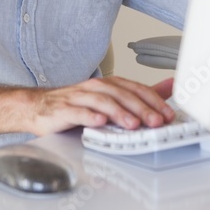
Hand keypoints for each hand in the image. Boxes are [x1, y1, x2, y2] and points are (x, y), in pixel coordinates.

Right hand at [25, 76, 174, 135]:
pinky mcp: (63, 109)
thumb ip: (140, 95)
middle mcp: (95, 88)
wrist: (39, 107)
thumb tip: (170, 85)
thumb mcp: (110, 98)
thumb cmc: (76, 104)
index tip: (167, 114)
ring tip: (132, 124)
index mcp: (108, 85)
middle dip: (141, 109)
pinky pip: (77, 112)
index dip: (153, 101)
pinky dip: (89, 116)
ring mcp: (78, 97)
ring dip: (119, 113)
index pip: (135, 89)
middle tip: (155, 122)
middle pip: (121, 95)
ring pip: (102, 102)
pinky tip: (100, 122)